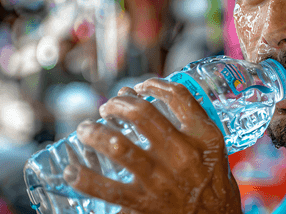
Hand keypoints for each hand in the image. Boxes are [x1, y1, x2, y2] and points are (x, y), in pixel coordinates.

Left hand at [63, 79, 241, 213]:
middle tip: (107, 107)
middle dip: (117, 104)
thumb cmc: (213, 180)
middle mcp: (182, 154)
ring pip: (118, 146)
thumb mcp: (213, 146)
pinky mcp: (144, 203)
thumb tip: (145, 101)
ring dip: (95, 133)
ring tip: (85, 130)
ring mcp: (161, 179)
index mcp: (203, 136)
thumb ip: (191, 122)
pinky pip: (107, 189)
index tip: (142, 85)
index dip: (155, 84)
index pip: (177, 96)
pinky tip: (72, 171)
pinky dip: (85, 178)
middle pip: (141, 114)